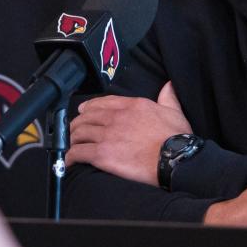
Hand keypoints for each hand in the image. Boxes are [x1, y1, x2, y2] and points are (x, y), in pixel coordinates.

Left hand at [67, 81, 190, 185]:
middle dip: (78, 124)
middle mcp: (117, 117)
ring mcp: (108, 135)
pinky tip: (70, 160)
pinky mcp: (102, 154)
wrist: (175, 158)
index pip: (103, 102)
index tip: (83, 111)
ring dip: (72, 139)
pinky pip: (78, 152)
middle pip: (87, 117)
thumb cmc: (177, 138)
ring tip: (71, 146)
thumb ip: (168, 97)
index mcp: (133, 105)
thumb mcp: (174, 112)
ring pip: (79, 133)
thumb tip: (168, 86)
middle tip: (75, 131)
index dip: (89, 106)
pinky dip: (70, 156)